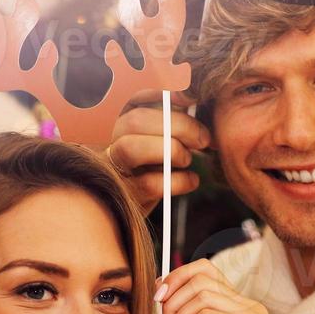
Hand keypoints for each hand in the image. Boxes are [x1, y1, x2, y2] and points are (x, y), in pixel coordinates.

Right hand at [108, 89, 210, 214]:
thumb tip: (194, 102)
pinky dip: (179, 181)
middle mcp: (112, 145)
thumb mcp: (162, 148)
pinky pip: (149, 184)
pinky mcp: (124, 197)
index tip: (189, 100)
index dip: (160, 94)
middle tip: (203, 139)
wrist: (134, 219)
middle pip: (134, 121)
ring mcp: (114, 172)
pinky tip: (192, 181)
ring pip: (130, 148)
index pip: (134, 100)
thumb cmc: (155, 177)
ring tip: (188, 160)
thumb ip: (174, 126)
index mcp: (123, 127)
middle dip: (177, 125)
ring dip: (169, 150)